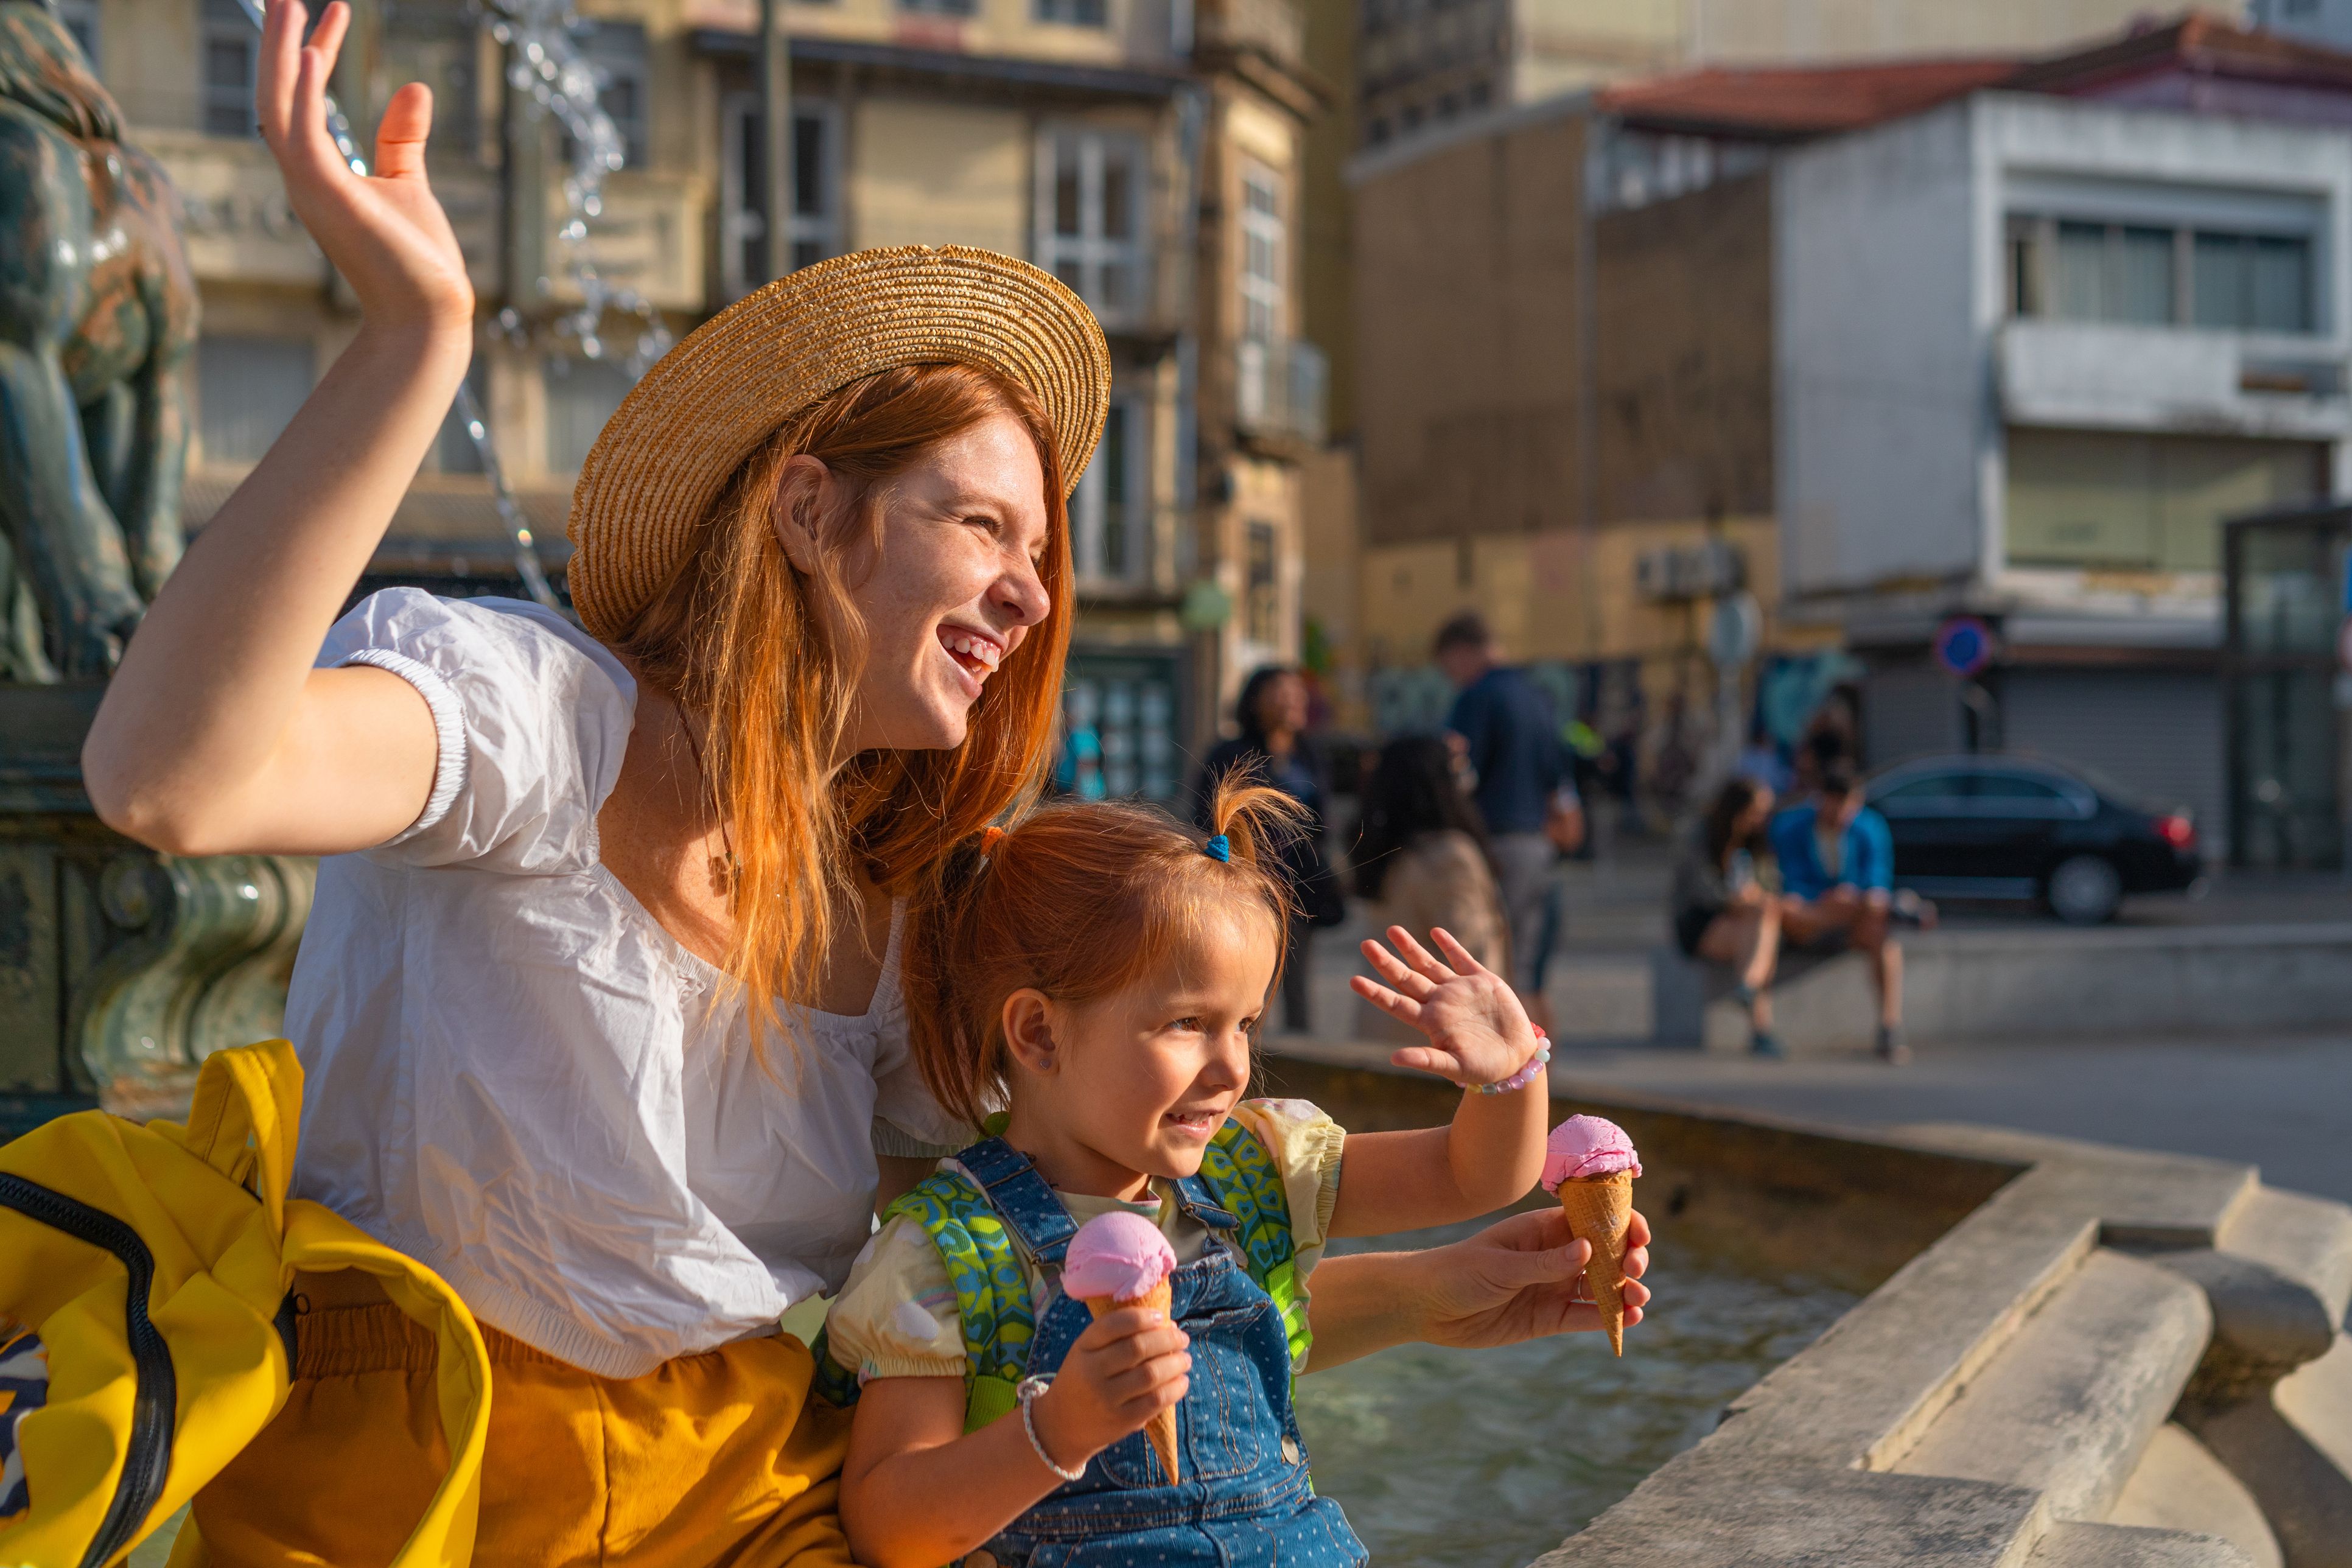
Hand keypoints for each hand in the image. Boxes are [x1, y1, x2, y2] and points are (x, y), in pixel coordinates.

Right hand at [258, 0, 473, 332]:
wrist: (428, 315)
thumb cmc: (417, 261)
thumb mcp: (408, 184)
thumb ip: (401, 139)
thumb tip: (413, 87)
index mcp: (317, 173)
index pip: (300, 101)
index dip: (314, 52)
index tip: (335, 10)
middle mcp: (302, 177)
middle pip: (274, 95)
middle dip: (277, 41)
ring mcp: (309, 186)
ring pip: (278, 106)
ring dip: (281, 52)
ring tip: (291, 1)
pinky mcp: (328, 195)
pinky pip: (302, 135)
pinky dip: (301, 93)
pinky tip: (307, 52)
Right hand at [1030, 1308, 1189, 1471]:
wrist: (1061, 1426)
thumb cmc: (1084, 1380)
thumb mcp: (1088, 1353)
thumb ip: (1120, 1338)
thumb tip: (1169, 1326)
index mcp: (1082, 1348)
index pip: (1113, 1324)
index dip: (1141, 1317)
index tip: (1160, 1316)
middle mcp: (1092, 1371)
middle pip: (1137, 1348)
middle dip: (1167, 1340)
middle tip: (1182, 1339)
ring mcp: (1106, 1398)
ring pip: (1150, 1374)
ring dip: (1175, 1363)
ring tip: (1185, 1359)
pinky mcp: (1121, 1421)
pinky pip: (1155, 1401)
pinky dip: (1175, 1388)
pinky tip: (1181, 1381)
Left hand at [1352, 926, 1540, 1087]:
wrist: (1517, 1059)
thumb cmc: (1484, 1068)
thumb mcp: (1454, 1066)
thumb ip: (1426, 1059)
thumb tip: (1394, 1059)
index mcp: (1430, 1022)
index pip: (1396, 1003)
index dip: (1375, 992)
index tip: (1354, 980)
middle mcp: (1440, 1003)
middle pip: (1407, 978)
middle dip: (1386, 961)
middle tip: (1365, 944)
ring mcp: (1459, 990)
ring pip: (1429, 964)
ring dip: (1411, 948)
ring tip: (1392, 930)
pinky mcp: (1482, 982)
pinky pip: (1461, 959)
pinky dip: (1449, 945)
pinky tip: (1434, 932)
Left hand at [1411, 1206, 1650, 1349]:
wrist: (1428, 1306)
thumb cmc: (1458, 1271)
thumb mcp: (1500, 1265)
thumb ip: (1544, 1262)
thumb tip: (1589, 1249)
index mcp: (1543, 1229)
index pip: (1591, 1219)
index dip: (1621, 1223)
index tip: (1639, 1235)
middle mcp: (1554, 1256)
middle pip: (1604, 1253)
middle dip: (1628, 1258)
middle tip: (1634, 1269)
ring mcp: (1553, 1287)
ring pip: (1600, 1286)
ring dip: (1625, 1290)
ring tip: (1639, 1298)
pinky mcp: (1548, 1318)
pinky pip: (1585, 1316)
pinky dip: (1608, 1317)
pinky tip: (1629, 1317)